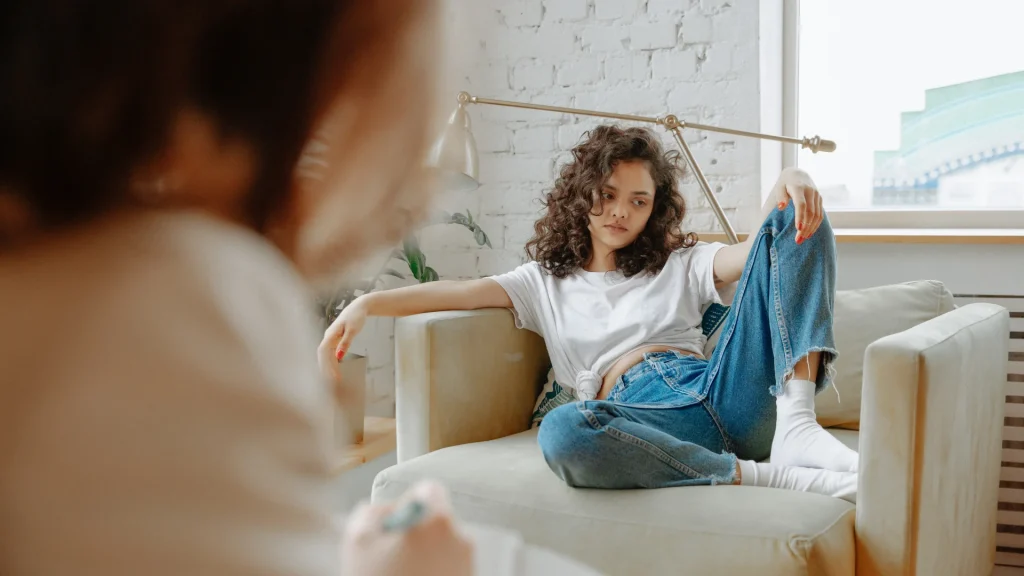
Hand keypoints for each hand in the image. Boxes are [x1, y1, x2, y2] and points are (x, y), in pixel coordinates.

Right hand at [317, 298, 367, 385]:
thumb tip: (339, 357)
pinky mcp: (335, 339)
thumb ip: (345, 343)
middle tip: (334, 382)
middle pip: (323, 356)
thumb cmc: (356, 317)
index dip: (325, 365)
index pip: (323, 353)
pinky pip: (331, 353)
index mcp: (330, 334)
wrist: (360, 307)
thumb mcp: (352, 330)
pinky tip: (336, 369)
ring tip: (335, 378)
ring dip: (329, 367)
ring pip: (327, 355)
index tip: (332, 376)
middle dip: (327, 369)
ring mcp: (331, 338)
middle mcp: (328, 337)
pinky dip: (333, 362)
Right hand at [340, 481, 473, 575]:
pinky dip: (433, 572)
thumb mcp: (357, 543)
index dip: (406, 502)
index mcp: (435, 520)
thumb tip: (382, 510)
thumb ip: (370, 513)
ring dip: (423, 555)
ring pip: (441, 546)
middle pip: (435, 519)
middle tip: (391, 555)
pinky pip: (448, 567)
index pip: (427, 489)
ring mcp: (468, 564)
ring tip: (401, 575)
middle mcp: (460, 538)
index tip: (394, 521)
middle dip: (414, 533)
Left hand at [774, 168, 822, 243]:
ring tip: (802, 239)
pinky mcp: (820, 200)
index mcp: (799, 188)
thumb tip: (781, 207)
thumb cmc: (786, 184)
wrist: (798, 175)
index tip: (798, 228)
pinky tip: (809, 233)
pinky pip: (820, 214)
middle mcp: (810, 192)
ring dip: (811, 228)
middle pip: (810, 212)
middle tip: (798, 240)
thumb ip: (781, 197)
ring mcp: (817, 196)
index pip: (801, 204)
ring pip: (817, 215)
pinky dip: (815, 225)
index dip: (800, 217)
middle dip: (805, 227)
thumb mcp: (780, 188)